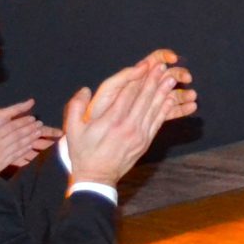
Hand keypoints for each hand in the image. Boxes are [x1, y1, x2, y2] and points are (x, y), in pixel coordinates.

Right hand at [0, 98, 59, 174]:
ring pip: (20, 145)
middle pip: (18, 135)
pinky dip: (26, 149)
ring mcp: (2, 156)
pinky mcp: (3, 164)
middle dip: (30, 128)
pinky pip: (17, 155)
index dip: (22, 122)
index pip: (10, 127)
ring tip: (39, 132)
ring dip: (31, 138)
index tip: (31, 118)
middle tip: (39, 123)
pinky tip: (32, 145)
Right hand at [62, 50, 195, 185]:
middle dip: (153, 81)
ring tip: (171, 80)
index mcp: (110, 120)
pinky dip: (164, 110)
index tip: (144, 66)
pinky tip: (169, 100)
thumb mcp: (73, 130)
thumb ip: (76, 108)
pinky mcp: (145, 142)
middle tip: (162, 68)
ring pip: (153, 109)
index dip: (136, 78)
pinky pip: (157, 123)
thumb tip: (84, 90)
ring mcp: (138, 135)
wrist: (97, 177)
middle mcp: (127, 126)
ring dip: (163, 93)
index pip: (127, 94)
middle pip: (143, 99)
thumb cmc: (83, 152)